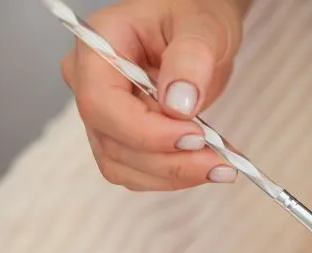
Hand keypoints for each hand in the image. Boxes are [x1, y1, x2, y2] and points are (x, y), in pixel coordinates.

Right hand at [60, 0, 244, 190]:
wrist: (197, 31)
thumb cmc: (194, 17)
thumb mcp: (202, 27)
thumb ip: (190, 60)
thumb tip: (179, 105)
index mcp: (98, 45)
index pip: (101, 102)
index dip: (145, 130)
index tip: (195, 136)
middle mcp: (88, 81)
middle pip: (112, 140)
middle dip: (168, 160)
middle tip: (220, 163)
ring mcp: (101, 114)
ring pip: (122, 165)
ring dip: (174, 175)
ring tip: (223, 167)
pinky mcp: (119, 137)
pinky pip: (137, 172)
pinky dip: (175, 176)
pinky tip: (209, 165)